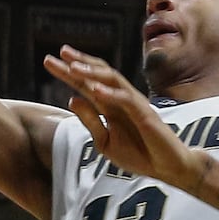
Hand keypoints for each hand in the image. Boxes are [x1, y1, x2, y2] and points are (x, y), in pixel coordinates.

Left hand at [42, 46, 203, 187]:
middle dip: (78, 63)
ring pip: (112, 81)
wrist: (169, 167)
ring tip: (73, 67)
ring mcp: (135, 105)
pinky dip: (111, 94)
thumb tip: (72, 99)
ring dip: (92, 73)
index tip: (49, 61)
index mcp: (110, 106)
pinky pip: (127, 100)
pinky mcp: (146, 114)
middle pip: (98, 75)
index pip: (86, 84)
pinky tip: (95, 90)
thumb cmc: (140, 155)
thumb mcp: (106, 142)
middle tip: (59, 52)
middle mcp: (121, 100)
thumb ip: (90, 121)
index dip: (68, 72)